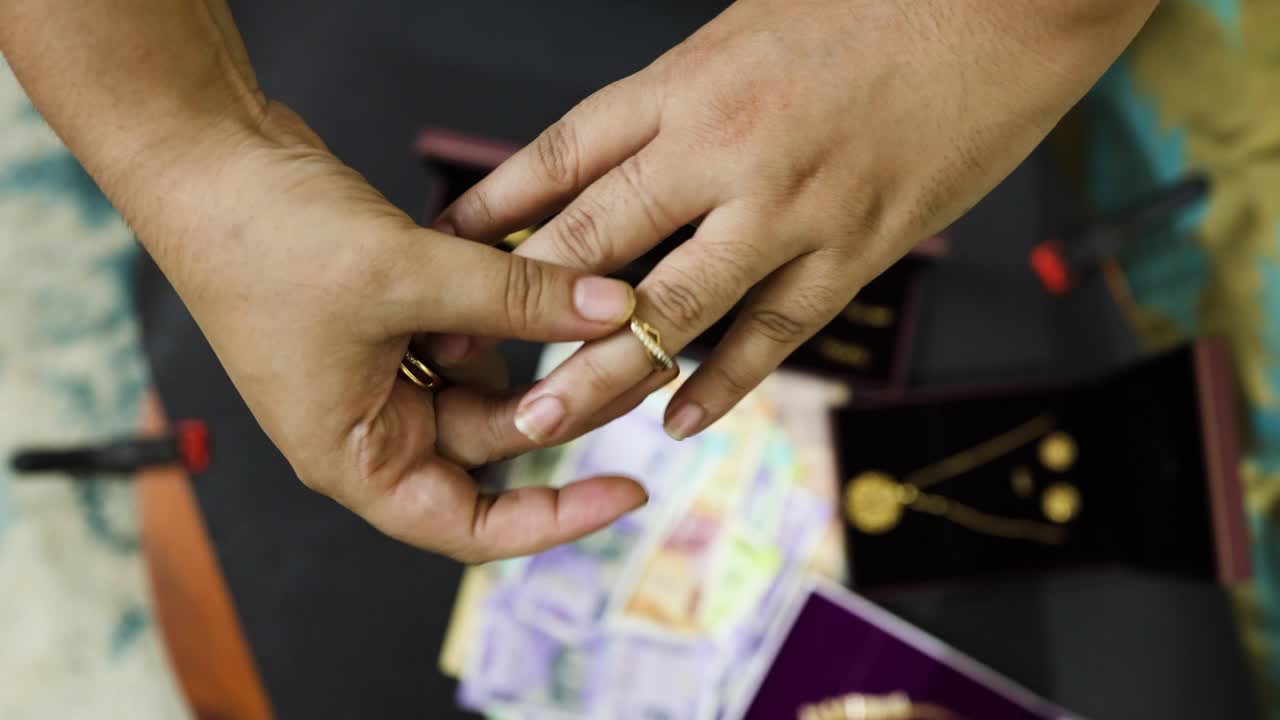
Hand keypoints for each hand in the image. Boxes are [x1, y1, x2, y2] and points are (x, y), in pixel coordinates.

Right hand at [134, 104, 649, 561]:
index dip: (556, 518)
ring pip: (494, 381)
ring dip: (542, 345)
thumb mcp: (405, 276)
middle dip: (567, 404)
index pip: (471, 526)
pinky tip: (544, 273)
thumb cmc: (264, 239)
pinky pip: (475, 331)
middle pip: (495, 444)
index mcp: (356, 457)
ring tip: (603, 302)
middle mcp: (372, 426)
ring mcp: (383, 372)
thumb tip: (616, 309)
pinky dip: (510, 307)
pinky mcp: (396, 321)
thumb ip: (516, 299)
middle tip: (643, 357)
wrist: (206, 158)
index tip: (631, 492)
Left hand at [434, 0, 1155, 442]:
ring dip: (602, 371)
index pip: (564, 155)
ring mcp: (791, 209)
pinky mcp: (856, 251)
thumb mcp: (744, 29)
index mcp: (687, 82)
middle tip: (462, 361)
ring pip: (673, 308)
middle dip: (523, 306)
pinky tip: (677, 421)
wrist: (1008, 3)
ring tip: (545, 418)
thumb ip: (677, 97)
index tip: (448, 249)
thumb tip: (611, 158)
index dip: (496, 208)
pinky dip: (721, 384)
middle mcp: (724, 150)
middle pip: (596, 242)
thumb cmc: (872, 2)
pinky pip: (774, 335)